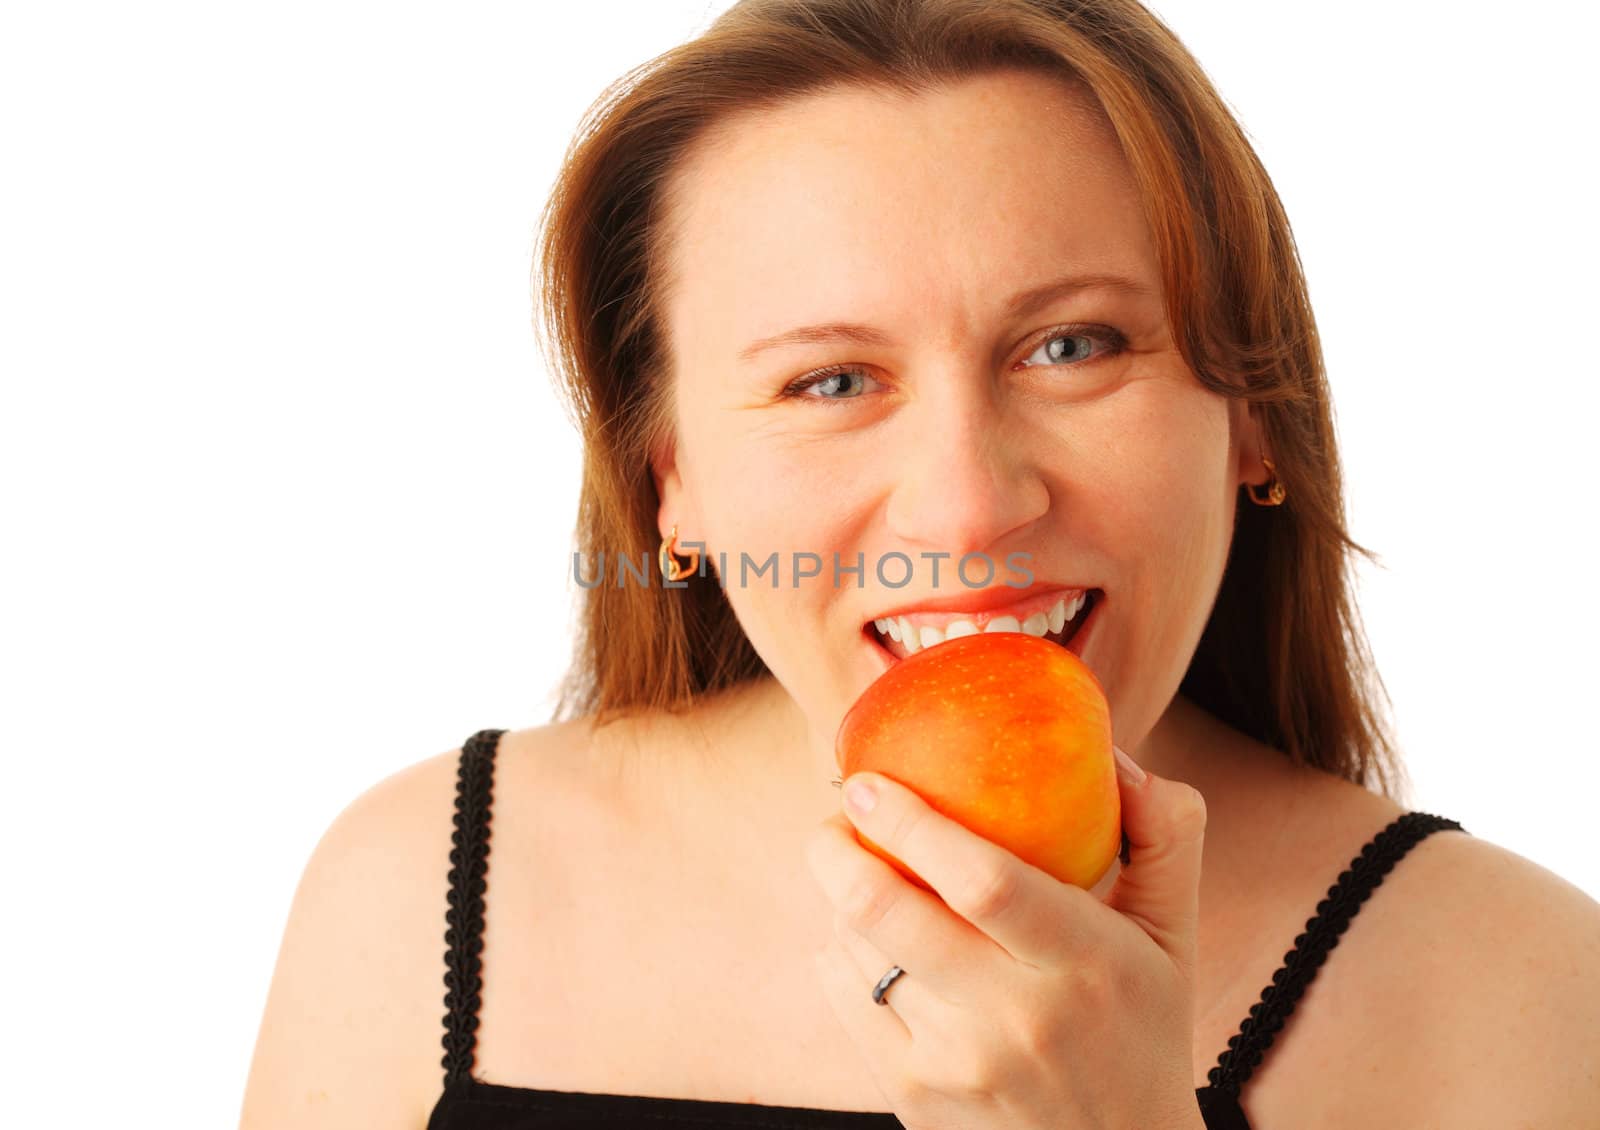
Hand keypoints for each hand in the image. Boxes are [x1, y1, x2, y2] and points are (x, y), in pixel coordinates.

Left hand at [804, 747, 1207, 1129]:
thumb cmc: (1142, 1026)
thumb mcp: (1173, 933)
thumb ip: (1165, 833)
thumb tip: (1113, 751)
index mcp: (1085, 961)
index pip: (985, 881)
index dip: (913, 824)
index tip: (870, 781)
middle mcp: (1017, 1017)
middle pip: (892, 913)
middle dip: (838, 849)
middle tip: (836, 814)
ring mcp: (957, 1062)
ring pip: (859, 951)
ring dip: (842, 897)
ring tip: (857, 870)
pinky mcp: (913, 1096)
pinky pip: (845, 997)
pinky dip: (840, 951)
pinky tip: (866, 936)